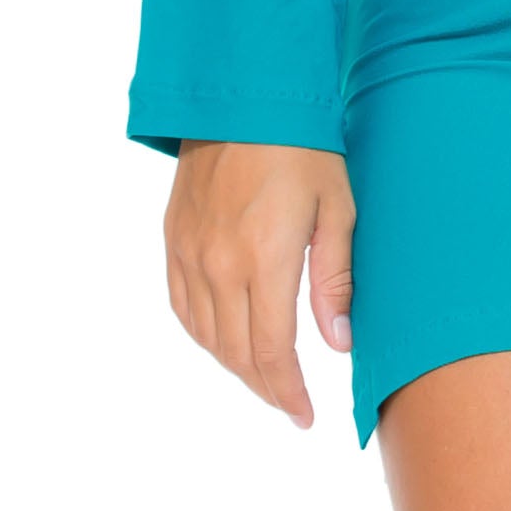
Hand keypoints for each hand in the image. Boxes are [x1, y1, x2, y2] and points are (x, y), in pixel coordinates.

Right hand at [164, 140, 355, 428]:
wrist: (243, 94)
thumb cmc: (304, 145)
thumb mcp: (336, 206)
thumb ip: (334, 279)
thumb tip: (337, 344)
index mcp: (263, 260)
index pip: (271, 352)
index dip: (288, 393)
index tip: (306, 416)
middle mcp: (218, 265)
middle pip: (236, 353)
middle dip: (266, 387)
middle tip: (291, 404)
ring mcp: (189, 253)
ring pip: (206, 336)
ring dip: (234, 365)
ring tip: (265, 378)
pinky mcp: (173, 238)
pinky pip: (182, 306)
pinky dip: (204, 335)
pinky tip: (224, 339)